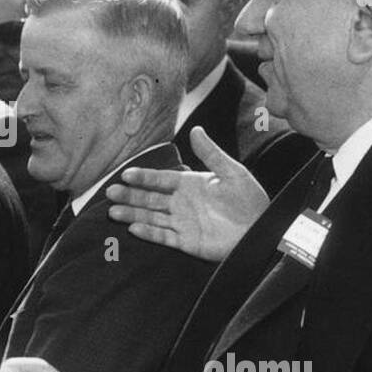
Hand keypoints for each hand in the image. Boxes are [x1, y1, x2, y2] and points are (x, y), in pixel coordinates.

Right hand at [107, 126, 267, 260]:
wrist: (262, 229)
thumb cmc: (250, 199)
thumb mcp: (232, 172)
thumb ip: (211, 153)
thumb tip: (196, 129)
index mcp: (189, 184)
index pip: (160, 179)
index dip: (143, 177)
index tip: (126, 174)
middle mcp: (181, 203)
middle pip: (149, 198)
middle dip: (130, 195)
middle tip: (110, 192)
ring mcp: (182, 223)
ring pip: (151, 216)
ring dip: (132, 213)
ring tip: (113, 211)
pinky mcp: (187, 241)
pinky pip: (164, 236)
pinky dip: (149, 232)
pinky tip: (133, 228)